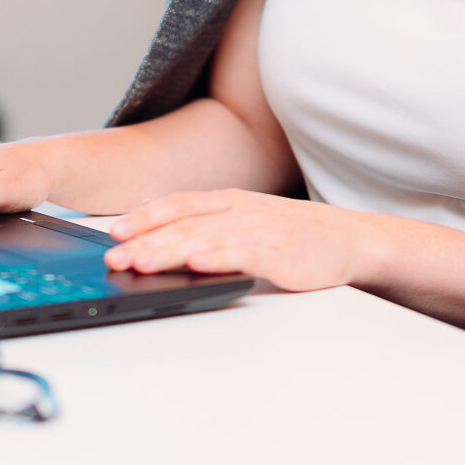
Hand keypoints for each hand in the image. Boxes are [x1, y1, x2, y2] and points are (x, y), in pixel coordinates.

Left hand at [103, 189, 375, 291]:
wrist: (349, 240)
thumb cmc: (294, 233)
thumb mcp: (246, 217)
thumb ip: (205, 218)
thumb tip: (154, 213)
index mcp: (231, 200)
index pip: (179, 205)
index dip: (145, 217)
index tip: (114, 233)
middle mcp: (241, 212)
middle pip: (185, 225)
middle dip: (146, 241)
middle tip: (114, 258)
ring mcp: (260, 232)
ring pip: (206, 240)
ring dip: (171, 252)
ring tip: (142, 263)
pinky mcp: (279, 255)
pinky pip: (243, 256)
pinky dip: (218, 259)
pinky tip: (198, 264)